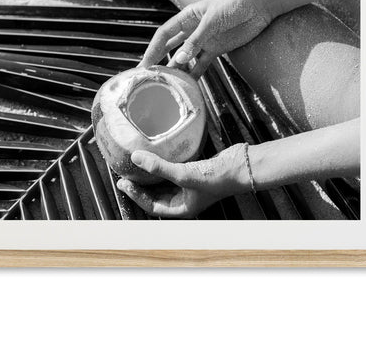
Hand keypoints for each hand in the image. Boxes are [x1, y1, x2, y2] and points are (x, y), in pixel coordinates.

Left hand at [116, 146, 247, 217]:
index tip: (124, 183)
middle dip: (140, 187)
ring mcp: (189, 186)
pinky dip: (161, 168)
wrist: (242, 166)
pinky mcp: (193, 172)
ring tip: (136, 167)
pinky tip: (155, 158)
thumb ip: (159, 166)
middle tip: (124, 175)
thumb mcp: (184, 174)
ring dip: (149, 177)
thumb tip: (136, 158)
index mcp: (182, 208)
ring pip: (163, 184)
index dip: (136, 196)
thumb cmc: (217, 178)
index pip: (152, 206)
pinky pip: (172, 173)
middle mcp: (184, 199)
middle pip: (155, 196)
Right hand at [140, 0, 271, 77]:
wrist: (260, 5)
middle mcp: (192, 29)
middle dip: (158, 60)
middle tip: (148, 76)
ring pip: (185, 57)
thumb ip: (195, 41)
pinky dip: (195, 73)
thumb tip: (179, 60)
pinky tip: (188, 84)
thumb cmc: (234, 4)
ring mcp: (204, 40)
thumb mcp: (212, 21)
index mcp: (187, 17)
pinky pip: (202, 64)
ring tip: (167, 83)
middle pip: (170, 47)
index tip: (145, 64)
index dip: (152, 49)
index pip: (164, 35)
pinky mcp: (217, 49)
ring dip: (176, 69)